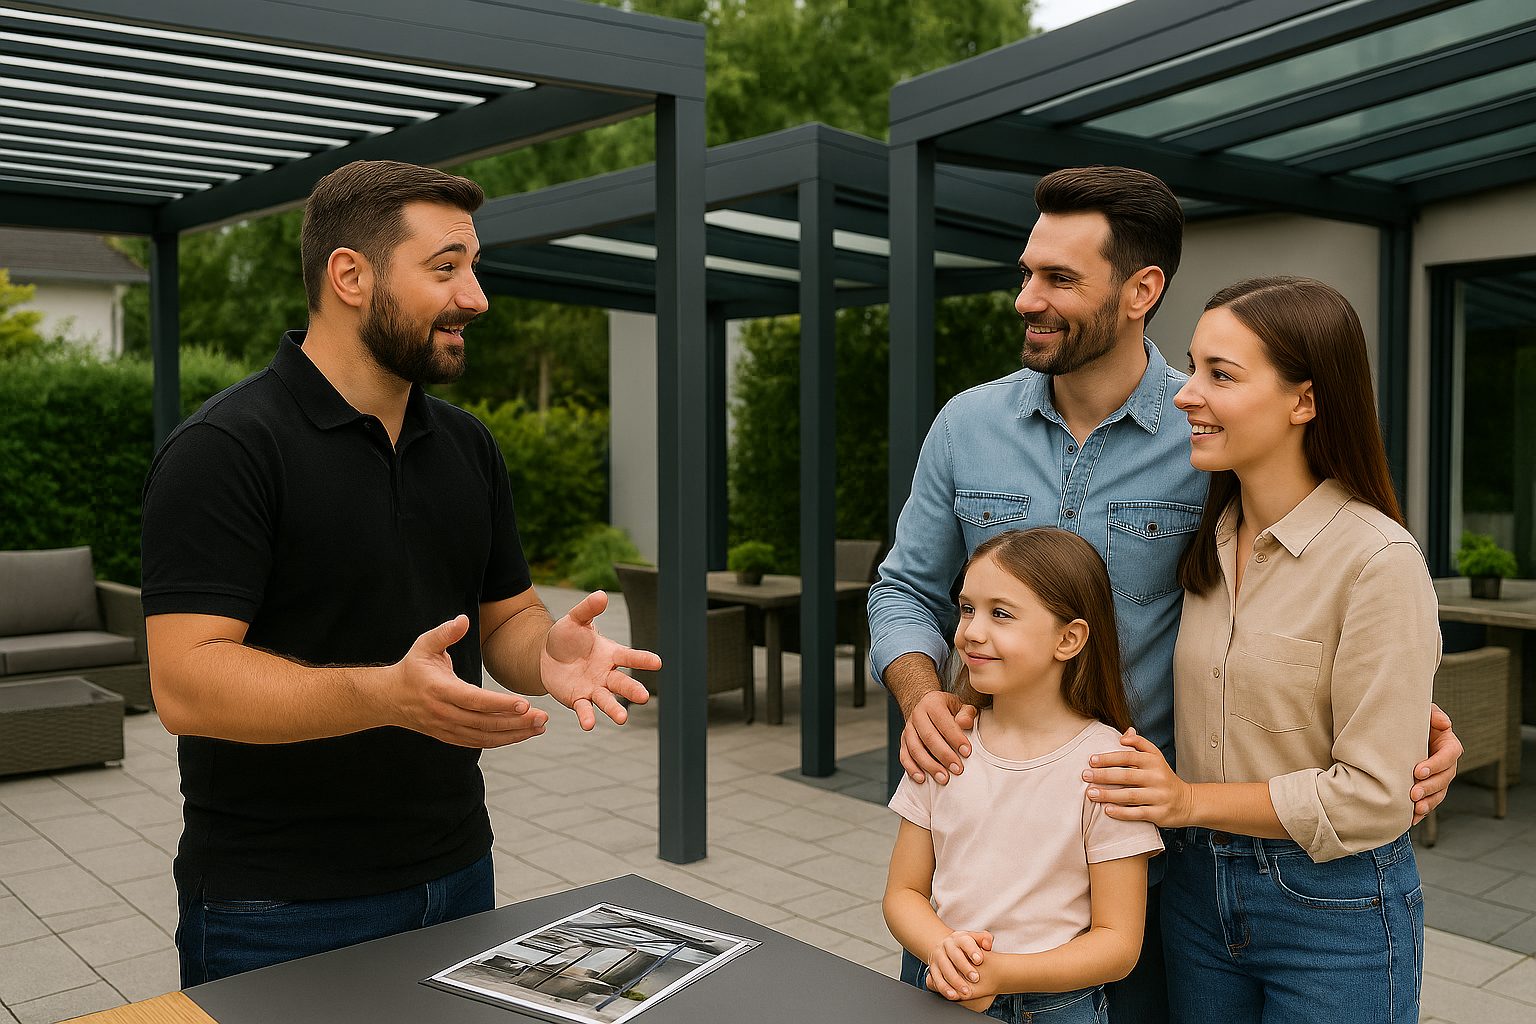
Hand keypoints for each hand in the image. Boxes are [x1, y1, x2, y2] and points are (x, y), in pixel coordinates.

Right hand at [390, 615, 549, 747]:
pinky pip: (479, 742)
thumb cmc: (412, 667)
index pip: (474, 700)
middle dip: (517, 722)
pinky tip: (521, 734)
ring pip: (484, 737)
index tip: (525, 704)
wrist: (389, 699)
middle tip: (544, 717)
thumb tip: (463, 619)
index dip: (499, 704)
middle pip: (484, 723)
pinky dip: (501, 740)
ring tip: (540, 727)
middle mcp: (444, 713)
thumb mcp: (424, 645)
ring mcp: (447, 728)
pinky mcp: (450, 736)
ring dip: (514, 734)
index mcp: (440, 690)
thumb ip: (445, 632)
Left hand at [540, 591, 657, 729]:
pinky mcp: (578, 699)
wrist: (545, 655)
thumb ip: (588, 609)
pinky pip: (584, 709)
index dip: (643, 659)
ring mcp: (593, 688)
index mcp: (610, 654)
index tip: (657, 663)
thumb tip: (601, 594)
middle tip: (643, 697)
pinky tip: (588, 725)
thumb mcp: (576, 619)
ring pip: (607, 700)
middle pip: (623, 683)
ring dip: (615, 710)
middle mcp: (606, 673)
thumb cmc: (567, 636)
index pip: (629, 657)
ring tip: (622, 719)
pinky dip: (587, 716)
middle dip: (633, 690)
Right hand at [900, 690, 977, 783]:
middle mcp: (917, 715)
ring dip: (929, 765)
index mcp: (932, 703)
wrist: (925, 706)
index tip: (967, 752)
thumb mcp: (959, 706)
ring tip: (943, 778)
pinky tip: (922, 779)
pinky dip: (912, 768)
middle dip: (944, 755)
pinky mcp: (903, 742)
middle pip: (928, 737)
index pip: (943, 721)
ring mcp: (908, 729)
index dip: (955, 737)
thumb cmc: (947, 710)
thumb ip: (966, 713)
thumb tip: (964, 723)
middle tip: (958, 769)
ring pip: (915, 748)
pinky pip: (904, 756)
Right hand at [925, 930, 993, 1002]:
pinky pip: (936, 979)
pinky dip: (944, 988)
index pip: (965, 942)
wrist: (946, 949)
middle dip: (965, 967)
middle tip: (975, 978)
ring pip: (944, 968)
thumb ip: (984, 939)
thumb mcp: (976, 939)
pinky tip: (953, 995)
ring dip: (955, 981)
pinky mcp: (933, 969)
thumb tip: (987, 945)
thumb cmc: (967, 946)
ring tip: (966, 991)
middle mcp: (946, 946)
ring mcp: (938, 957)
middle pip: (954, 955)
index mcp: (958, 938)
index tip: (980, 960)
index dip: (972, 950)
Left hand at [1084, 728, 1195, 826]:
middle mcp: (1157, 777)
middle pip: (1126, 776)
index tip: (1091, 760)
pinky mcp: (1159, 813)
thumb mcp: (1155, 756)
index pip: (1128, 757)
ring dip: (1108, 794)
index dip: (1109, 758)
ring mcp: (1158, 796)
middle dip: (1103, 776)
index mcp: (1154, 761)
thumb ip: (1139, 744)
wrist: (1186, 801)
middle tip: (1085, 776)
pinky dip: (1121, 812)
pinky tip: (1107, 810)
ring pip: (1130, 795)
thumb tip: (1124, 735)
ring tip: (1091, 793)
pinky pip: (1137, 813)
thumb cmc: (1162, 776)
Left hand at [1412, 703, 1461, 823]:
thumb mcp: (1421, 712)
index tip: (1418, 771)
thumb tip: (1445, 723)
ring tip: (1414, 808)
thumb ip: (1433, 714)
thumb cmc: (1409, 719)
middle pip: (1445, 778)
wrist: (1393, 731)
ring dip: (1428, 802)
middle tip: (1413, 793)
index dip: (1437, 764)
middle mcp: (1446, 763)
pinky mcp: (1427, 788)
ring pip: (1439, 793)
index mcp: (1448, 744)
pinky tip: (1410, 819)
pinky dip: (1421, 812)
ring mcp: (1438, 777)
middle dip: (1431, 787)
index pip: (1450, 755)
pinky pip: (1428, 802)